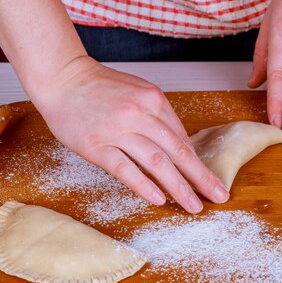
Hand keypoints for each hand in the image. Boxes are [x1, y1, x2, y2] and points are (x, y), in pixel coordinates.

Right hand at [29, 56, 229, 212]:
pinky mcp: (97, 145)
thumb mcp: (136, 91)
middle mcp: (139, 114)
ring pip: (157, 163)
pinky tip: (158, 199)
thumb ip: (156, 116)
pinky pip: (125, 169)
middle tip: (218, 196)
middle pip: (177, 152)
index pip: (182, 138)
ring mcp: (118, 130)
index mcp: (153, 100)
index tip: (210, 180)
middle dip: (201, 177)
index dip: (198, 162)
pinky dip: (144, 185)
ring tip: (193, 205)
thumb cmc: (99, 87)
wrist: (63, 77)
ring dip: (178, 187)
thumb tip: (177, 146)